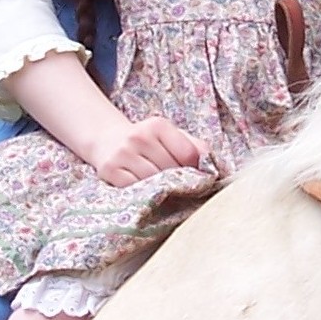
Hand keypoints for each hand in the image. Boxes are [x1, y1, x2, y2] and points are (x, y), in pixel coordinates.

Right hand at [87, 115, 209, 186]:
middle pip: (170, 169)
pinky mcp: (109, 170)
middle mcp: (139, 136)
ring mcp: (122, 153)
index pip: (187, 153)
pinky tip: (146, 192)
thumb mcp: (170, 136)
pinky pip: (133, 189)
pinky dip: (143, 194)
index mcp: (158, 125)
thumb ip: (194, 146)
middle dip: (179, 181)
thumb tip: (213, 165)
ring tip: (165, 191)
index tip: (196, 175)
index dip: (195, 168)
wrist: (107, 140)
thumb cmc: (148, 141)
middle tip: (181, 188)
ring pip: (152, 181)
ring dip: (162, 190)